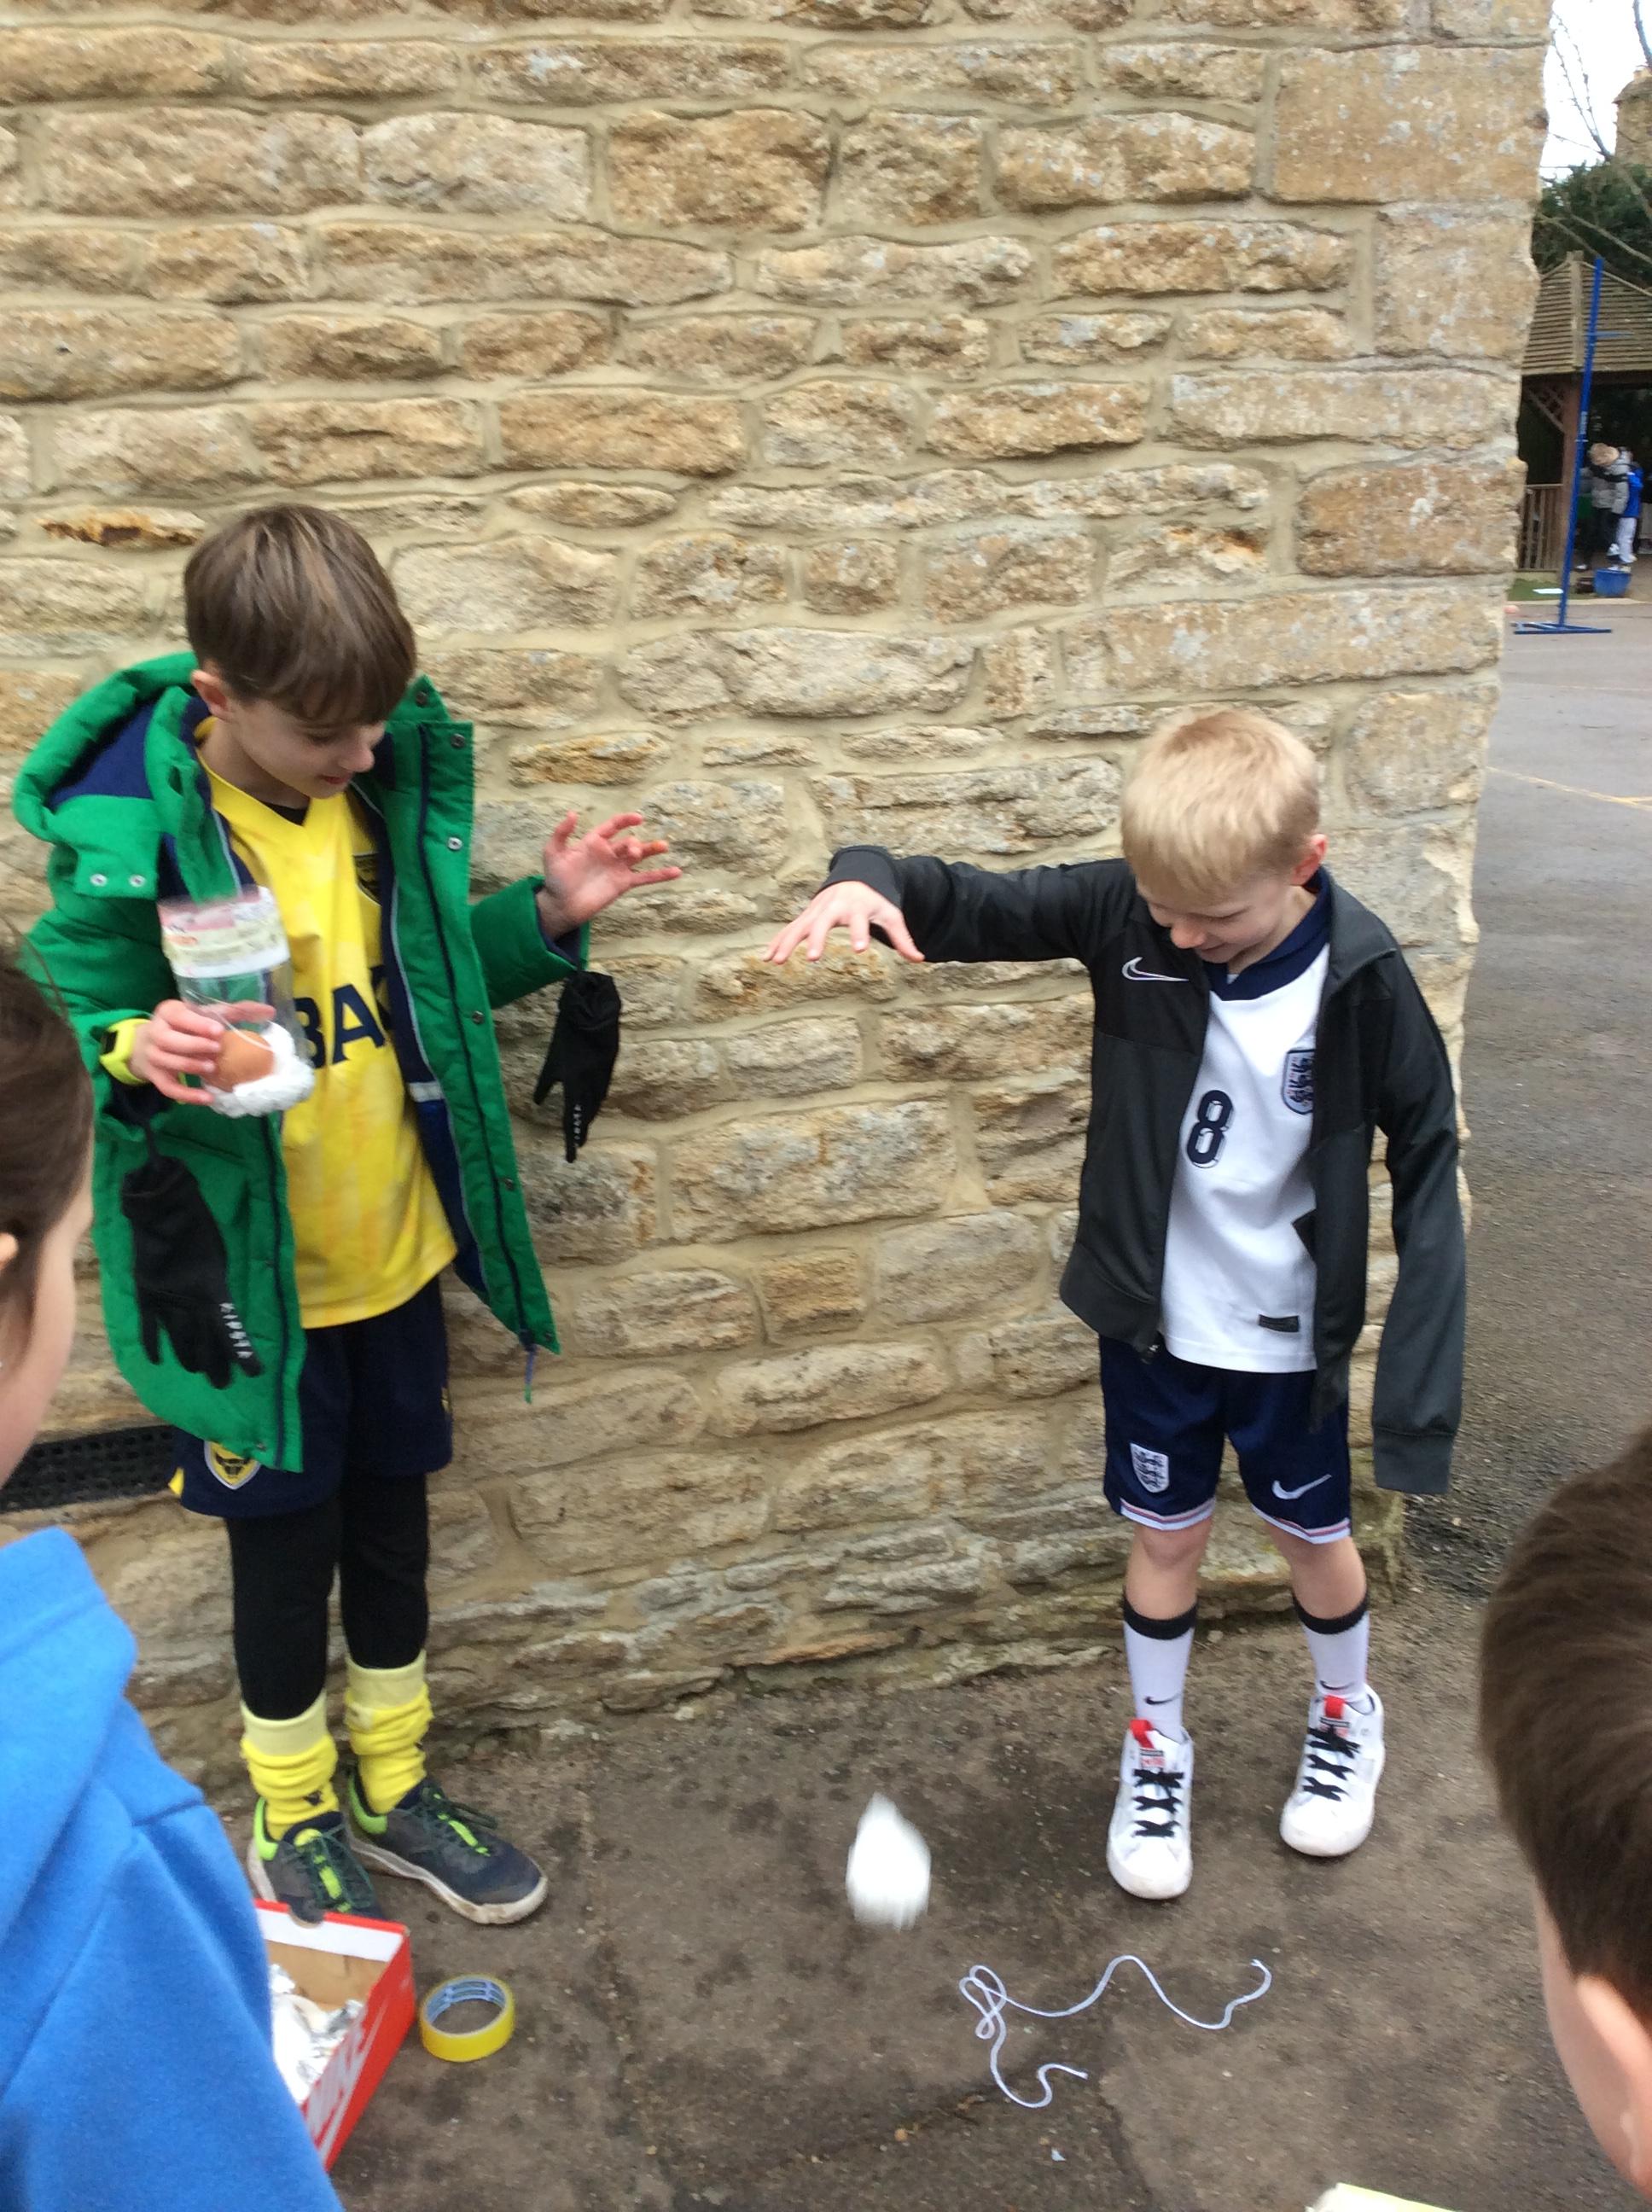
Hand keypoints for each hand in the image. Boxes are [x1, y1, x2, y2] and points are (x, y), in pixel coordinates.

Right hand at [129, 1000, 272, 1105]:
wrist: (150, 1044)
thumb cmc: (186, 1026)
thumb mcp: (205, 1014)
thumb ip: (235, 1011)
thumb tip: (269, 1011)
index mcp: (169, 1012)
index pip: (179, 1016)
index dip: (197, 1024)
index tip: (218, 1031)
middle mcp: (155, 1032)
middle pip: (168, 1039)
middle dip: (193, 1045)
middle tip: (217, 1049)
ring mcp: (152, 1055)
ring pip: (167, 1062)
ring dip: (190, 1066)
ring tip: (212, 1069)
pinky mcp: (155, 1076)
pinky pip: (168, 1088)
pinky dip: (187, 1095)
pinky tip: (207, 1099)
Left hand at [536, 812, 680, 937]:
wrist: (562, 905)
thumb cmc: (556, 878)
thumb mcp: (553, 853)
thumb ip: (561, 833)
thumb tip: (573, 813)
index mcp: (594, 842)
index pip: (613, 826)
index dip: (625, 821)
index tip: (638, 818)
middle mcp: (609, 852)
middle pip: (628, 842)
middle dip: (634, 845)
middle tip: (634, 852)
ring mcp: (618, 868)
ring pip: (640, 856)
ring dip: (652, 850)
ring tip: (664, 846)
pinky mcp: (623, 884)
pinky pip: (645, 878)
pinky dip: (661, 875)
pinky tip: (676, 872)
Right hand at [765, 883, 922, 965]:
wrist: (855, 878)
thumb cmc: (874, 901)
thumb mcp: (890, 915)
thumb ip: (902, 938)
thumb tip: (919, 959)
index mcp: (857, 908)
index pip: (860, 922)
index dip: (860, 934)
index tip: (860, 949)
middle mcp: (834, 908)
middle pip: (824, 923)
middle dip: (817, 939)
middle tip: (813, 958)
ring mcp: (817, 911)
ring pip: (800, 926)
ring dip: (788, 943)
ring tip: (777, 961)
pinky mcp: (807, 916)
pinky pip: (790, 929)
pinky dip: (779, 941)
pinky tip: (767, 957)